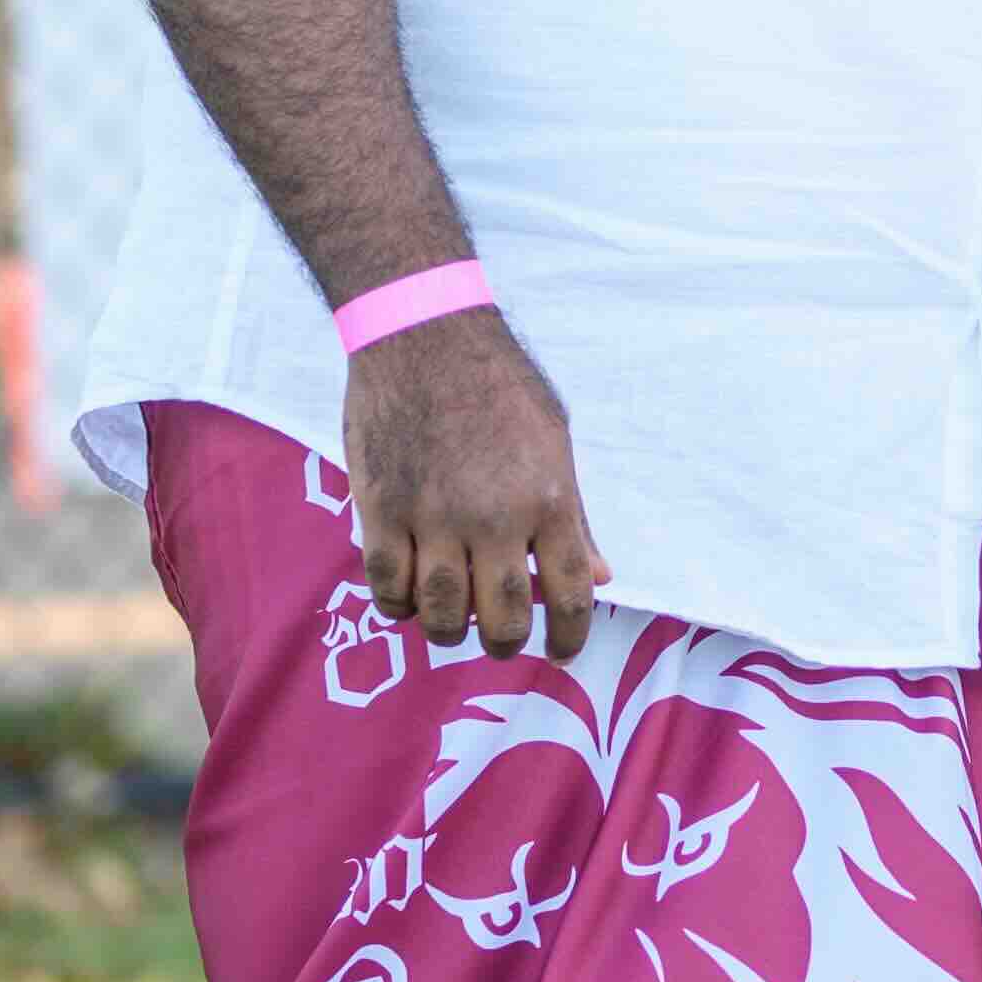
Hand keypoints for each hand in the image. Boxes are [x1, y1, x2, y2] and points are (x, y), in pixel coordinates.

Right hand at [341, 309, 607, 657]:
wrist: (423, 332)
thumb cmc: (498, 382)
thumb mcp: (555, 439)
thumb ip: (575, 515)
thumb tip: (600, 576)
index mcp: (548, 498)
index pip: (570, 593)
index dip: (569, 636)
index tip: (562, 650)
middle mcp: (494, 517)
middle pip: (503, 618)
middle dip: (506, 643)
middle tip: (502, 639)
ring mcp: (433, 517)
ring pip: (441, 614)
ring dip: (449, 631)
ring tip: (454, 622)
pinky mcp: (381, 510)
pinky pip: (388, 588)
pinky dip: (399, 605)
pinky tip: (409, 595)